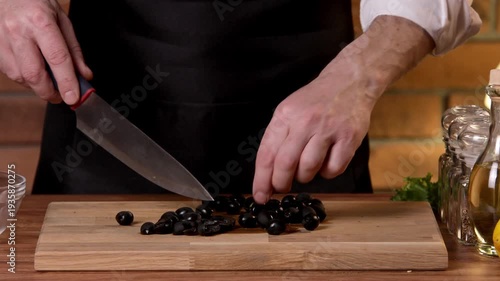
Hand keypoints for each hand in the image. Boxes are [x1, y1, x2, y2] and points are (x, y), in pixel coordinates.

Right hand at [0, 0, 91, 103]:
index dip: (66, 82)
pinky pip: (10, 72)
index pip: (57, 58)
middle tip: (60, 97)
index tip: (73, 98)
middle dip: (49, 92)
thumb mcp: (61, 20)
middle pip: (34, 74)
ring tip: (48, 80)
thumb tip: (84, 75)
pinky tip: (32, 69)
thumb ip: (73, 50)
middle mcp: (18, 31)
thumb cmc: (35, 4)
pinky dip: (24, 77)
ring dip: (37, 86)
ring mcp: (1, 40)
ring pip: (20, 76)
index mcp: (40, 22)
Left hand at [252, 15, 434, 203]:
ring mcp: (328, 130)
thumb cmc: (315, 100)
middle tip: (281, 188)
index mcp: (285, 115)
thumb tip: (268, 173)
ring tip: (306, 168)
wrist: (349, 81)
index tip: (259, 195)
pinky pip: (333, 169)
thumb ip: (278, 138)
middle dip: (280, 183)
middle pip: (286, 164)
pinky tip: (326, 162)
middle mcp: (305, 122)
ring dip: (304, 177)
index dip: (261, 179)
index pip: (267, 153)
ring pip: (308, 169)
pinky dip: (327, 173)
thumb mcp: (289, 110)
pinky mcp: (349, 138)